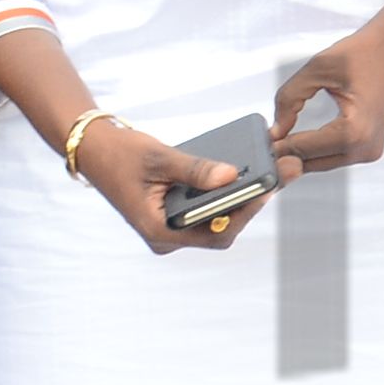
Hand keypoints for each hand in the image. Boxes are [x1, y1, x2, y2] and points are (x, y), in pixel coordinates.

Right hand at [75, 117, 286, 254]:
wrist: (96, 148)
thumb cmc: (121, 155)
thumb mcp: (160, 159)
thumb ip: (195, 170)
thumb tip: (231, 175)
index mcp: (161, 232)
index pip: (216, 233)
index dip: (246, 212)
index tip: (269, 187)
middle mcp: (171, 235)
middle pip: (225, 224)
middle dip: (256, 198)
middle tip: (287, 169)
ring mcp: (176, 224)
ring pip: (222, 214)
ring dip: (248, 191)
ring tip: (279, 164)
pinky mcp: (181, 209)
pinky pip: (213, 202)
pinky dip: (232, 186)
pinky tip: (254, 164)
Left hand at [273, 0, 383, 172]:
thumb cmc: (363, 51)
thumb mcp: (318, 68)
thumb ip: (289, 99)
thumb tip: (274, 130)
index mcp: (355, 131)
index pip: (302, 149)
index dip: (275, 145)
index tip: (253, 140)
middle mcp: (366, 148)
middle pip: (311, 162)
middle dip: (286, 153)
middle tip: (258, 142)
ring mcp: (371, 151)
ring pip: (322, 162)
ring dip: (300, 153)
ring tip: (274, 139)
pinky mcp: (371, 147)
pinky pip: (335, 156)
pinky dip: (315, 150)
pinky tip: (295, 139)